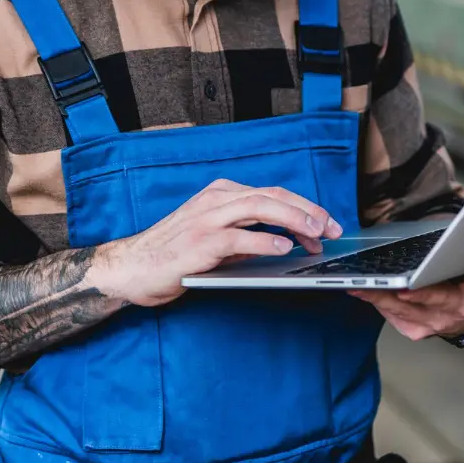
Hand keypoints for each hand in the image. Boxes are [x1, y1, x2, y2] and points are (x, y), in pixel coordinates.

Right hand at [97, 180, 342, 307]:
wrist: (131, 268)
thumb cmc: (172, 255)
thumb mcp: (215, 240)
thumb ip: (247, 237)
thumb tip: (284, 243)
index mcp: (222, 194)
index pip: (273, 194)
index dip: (305, 207)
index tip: (328, 224)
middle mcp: (216, 200)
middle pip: (272, 195)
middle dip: (308, 211)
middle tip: (332, 229)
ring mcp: (207, 218)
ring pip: (260, 207)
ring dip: (293, 220)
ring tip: (316, 233)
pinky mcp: (199, 242)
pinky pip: (239, 236)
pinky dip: (265, 240)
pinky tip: (284, 247)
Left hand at [347, 231, 463, 340]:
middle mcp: (462, 309)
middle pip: (443, 298)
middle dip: (427, 289)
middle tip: (410, 282)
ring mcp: (436, 321)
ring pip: (409, 307)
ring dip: (389, 295)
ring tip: (372, 282)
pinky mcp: (413, 327)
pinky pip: (390, 313)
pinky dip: (374, 299)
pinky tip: (358, 287)